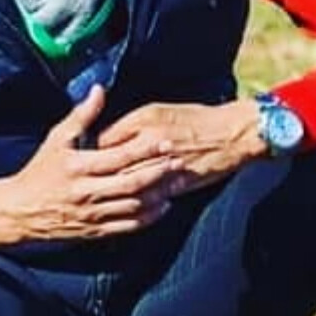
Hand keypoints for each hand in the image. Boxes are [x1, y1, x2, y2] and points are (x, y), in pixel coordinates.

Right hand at [0, 85, 183, 249]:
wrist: (18, 211)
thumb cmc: (38, 173)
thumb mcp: (56, 139)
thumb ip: (81, 116)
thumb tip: (99, 90)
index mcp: (78, 166)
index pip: (120, 156)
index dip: (146, 149)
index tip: (166, 141)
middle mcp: (87, 192)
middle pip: (132, 182)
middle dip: (160, 171)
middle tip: (180, 160)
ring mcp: (92, 213)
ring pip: (134, 205)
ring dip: (159, 194)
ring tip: (177, 182)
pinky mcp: (94, 231)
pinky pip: (128, 226)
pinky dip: (148, 217)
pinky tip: (163, 207)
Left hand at [95, 99, 264, 194]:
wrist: (232, 134)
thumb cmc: (195, 119)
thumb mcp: (158, 111)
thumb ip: (128, 124)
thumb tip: (103, 138)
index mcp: (144, 120)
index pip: (104, 139)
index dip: (90, 151)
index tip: (82, 158)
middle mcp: (150, 142)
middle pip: (111, 163)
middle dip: (96, 174)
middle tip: (87, 181)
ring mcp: (163, 164)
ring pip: (128, 182)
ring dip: (114, 190)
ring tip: (101, 194)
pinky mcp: (176, 183)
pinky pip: (149, 196)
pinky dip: (137, 201)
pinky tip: (127, 204)